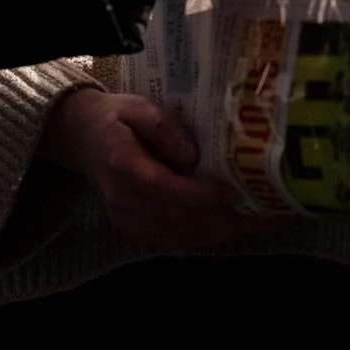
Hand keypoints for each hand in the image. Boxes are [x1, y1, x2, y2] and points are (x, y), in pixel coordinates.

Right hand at [38, 91, 247, 251]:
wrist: (85, 142)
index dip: (201, 195)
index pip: (165, 189)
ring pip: (182, 236)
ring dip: (222, 230)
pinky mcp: (136, 232)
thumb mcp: (138, 107)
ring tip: (261, 219)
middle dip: (223, 217)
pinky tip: (235, 225)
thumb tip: (193, 154)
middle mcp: (124, 202)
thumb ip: (163, 127)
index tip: (234, 191)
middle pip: (179, 219)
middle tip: (264, 208)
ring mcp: (128, 222)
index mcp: (123, 167)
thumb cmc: (117, 120)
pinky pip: (177, 241)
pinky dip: (207, 236)